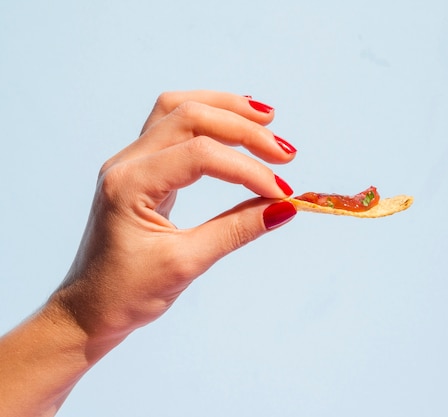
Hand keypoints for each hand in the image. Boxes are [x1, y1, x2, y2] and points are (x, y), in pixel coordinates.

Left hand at [53, 90, 297, 346]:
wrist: (88, 309)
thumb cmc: (127, 293)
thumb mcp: (186, 264)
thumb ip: (236, 230)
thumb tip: (284, 208)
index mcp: (130, 185)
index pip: (200, 155)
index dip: (247, 170)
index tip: (281, 193)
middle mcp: (127, 163)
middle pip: (190, 116)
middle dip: (242, 128)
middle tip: (284, 153)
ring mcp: (131, 162)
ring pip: (179, 110)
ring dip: (224, 110)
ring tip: (265, 119)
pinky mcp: (142, 170)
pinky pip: (174, 127)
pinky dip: (208, 120)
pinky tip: (234, 126)